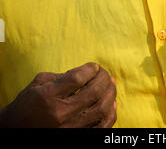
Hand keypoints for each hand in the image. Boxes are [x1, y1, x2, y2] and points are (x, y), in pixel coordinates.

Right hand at [0, 62, 115, 127]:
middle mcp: (60, 114)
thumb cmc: (27, 104)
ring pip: (101, 109)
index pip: (77, 78)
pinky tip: (112, 103)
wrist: (16, 130)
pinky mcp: (76, 137)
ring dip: (110, 93)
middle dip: (104, 78)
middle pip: (93, 92)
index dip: (90, 69)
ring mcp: (70, 129)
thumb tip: (86, 72)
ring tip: (111, 84)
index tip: (94, 66)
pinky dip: (110, 114)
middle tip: (104, 73)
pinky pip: (101, 128)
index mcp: (48, 96)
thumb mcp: (39, 83)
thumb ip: (61, 76)